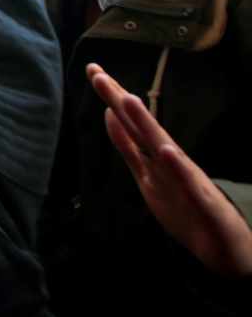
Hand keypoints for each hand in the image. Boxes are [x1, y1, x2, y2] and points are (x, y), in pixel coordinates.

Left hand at [88, 63, 251, 275]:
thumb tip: (110, 114)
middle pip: (140, 126)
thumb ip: (129, 146)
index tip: (93, 70)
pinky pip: (187, 183)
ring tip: (128, 98)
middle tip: (97, 74)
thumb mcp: (147, 174)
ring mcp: (185, 178)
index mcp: (155, 156)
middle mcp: (169, 160)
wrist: (222, 246)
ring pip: (163, 147)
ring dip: (146, 123)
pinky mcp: (200, 200)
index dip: (112, 97)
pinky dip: (176, 167)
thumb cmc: (185, 206)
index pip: (129, 122)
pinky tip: (165, 151)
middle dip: (120, 100)